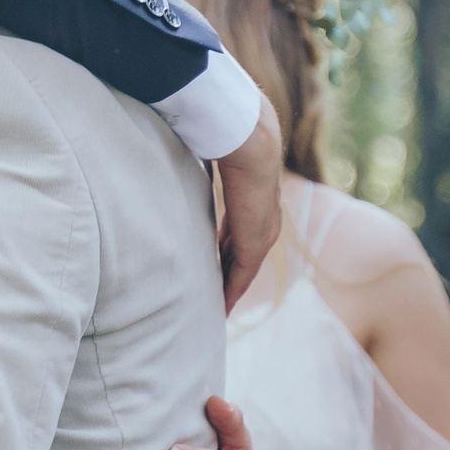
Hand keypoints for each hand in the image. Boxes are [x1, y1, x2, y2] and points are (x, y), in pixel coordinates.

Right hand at [216, 107, 284, 310]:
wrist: (251, 144)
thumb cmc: (231, 141)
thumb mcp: (217, 156)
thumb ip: (205, 161)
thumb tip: (184, 142)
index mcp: (256, 202)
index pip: (239, 234)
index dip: (226, 251)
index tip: (212, 266)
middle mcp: (265, 222)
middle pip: (243, 257)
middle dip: (228, 276)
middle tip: (213, 297)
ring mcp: (263, 235)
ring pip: (243, 271)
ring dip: (229, 290)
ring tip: (216, 309)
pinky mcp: (255, 245)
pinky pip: (241, 276)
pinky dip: (231, 293)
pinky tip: (221, 308)